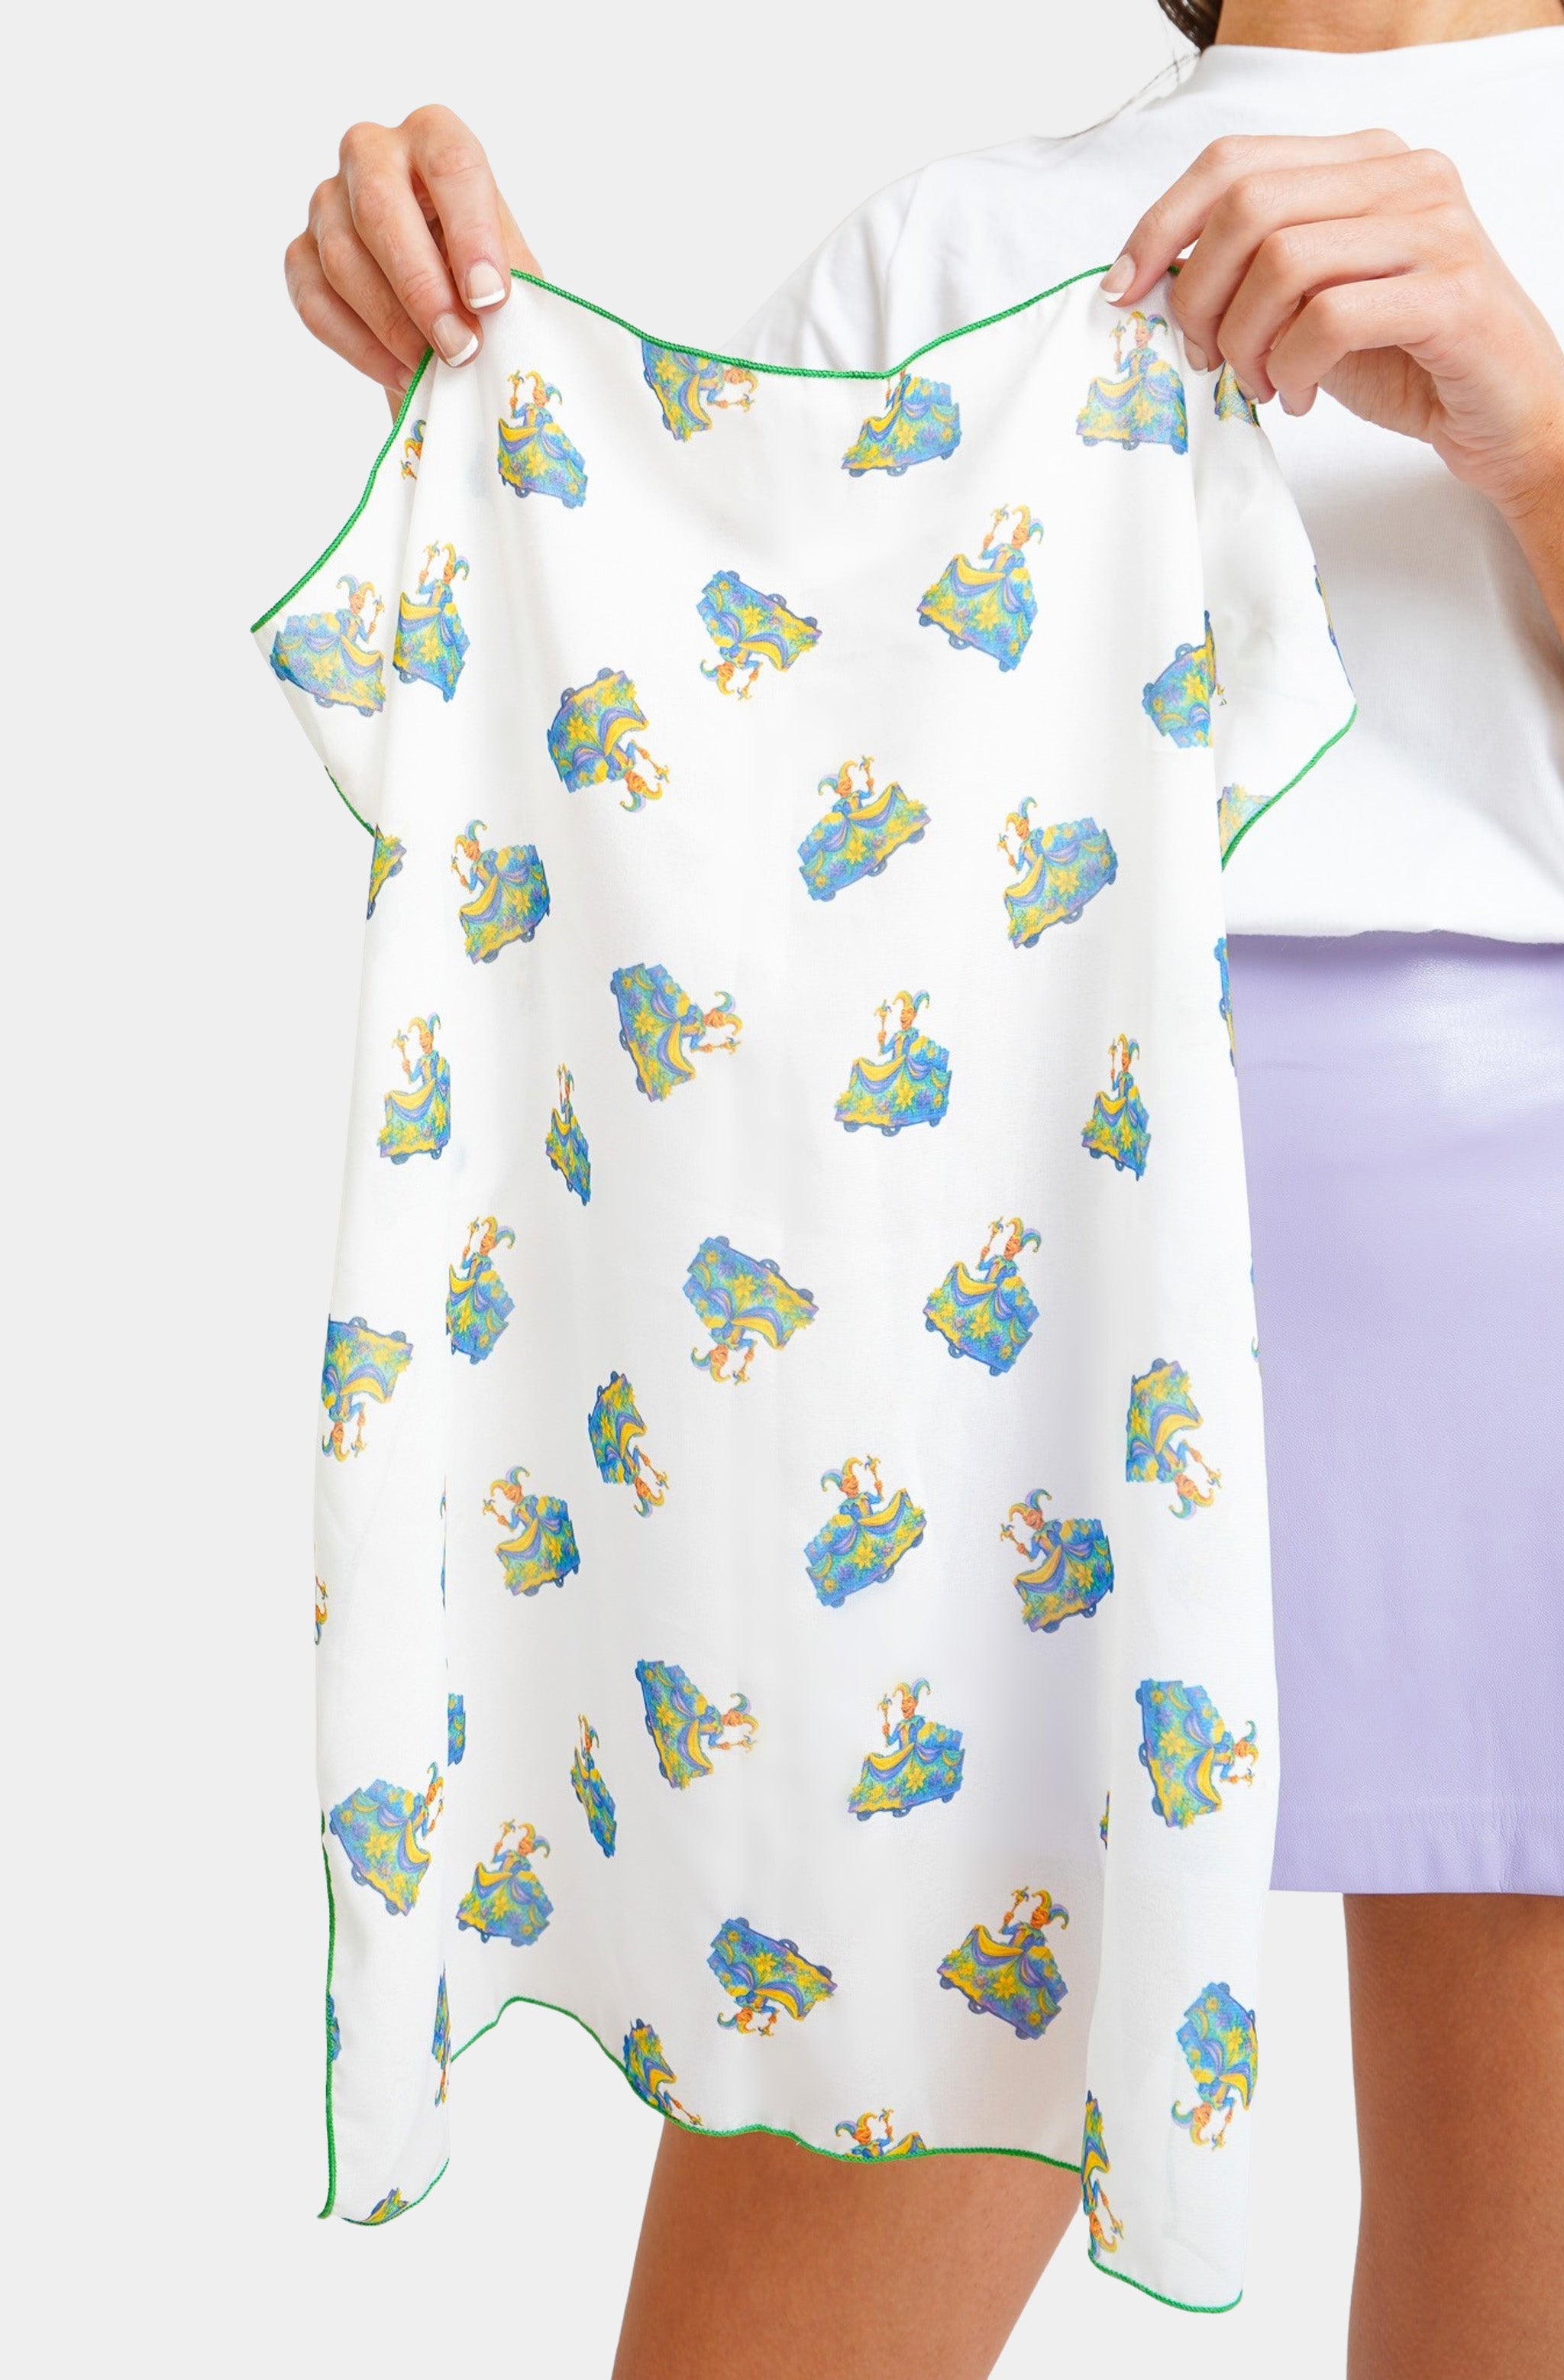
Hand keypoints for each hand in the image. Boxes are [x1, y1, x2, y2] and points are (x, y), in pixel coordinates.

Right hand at [286, 106, 538, 399]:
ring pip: (343, 261)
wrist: (443, 297)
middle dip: (422, 289)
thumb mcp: (512, 265)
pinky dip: (362, 348)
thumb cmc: (483, 272)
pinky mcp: (302, 253)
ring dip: (393, 327)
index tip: (490, 300)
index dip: (472, 235)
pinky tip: (403, 375)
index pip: (451, 165)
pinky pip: (316, 302)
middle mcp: (372, 153)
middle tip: (460, 349)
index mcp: (433, 136)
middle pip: (380, 209)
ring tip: (435, 369)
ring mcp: (327, 201)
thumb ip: (507, 279)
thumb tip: (487, 310)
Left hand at [1103, 131, 1563, 525]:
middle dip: (1200, 295)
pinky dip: (1296, 367)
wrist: (1507, 415)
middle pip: (1248, 207)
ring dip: (1247, 340)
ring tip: (1262, 382)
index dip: (1162, 225)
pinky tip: (1301, 395)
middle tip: (1205, 357)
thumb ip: (1253, 274)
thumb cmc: (1409, 359)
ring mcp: (1434, 228)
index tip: (1125, 289)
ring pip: (1283, 261)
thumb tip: (1155, 277)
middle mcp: (1404, 177)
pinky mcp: (1450, 293)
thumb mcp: (1313, 304)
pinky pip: (1331, 318)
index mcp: (1365, 163)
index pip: (1234, 162)